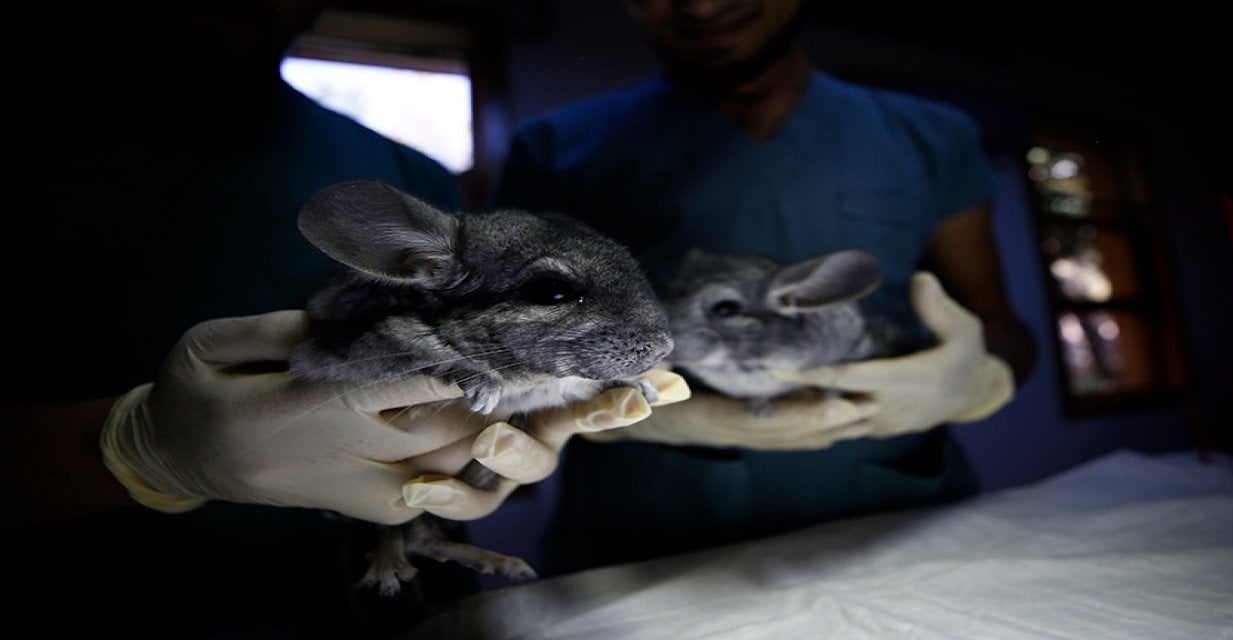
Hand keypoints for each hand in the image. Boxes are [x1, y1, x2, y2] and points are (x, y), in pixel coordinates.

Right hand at [100, 311, 688, 524]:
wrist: (183, 459)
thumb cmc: (202, 393)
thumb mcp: (225, 343)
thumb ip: (302, 328)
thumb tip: (376, 301)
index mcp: (343, 403)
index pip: (448, 377)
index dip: (525, 360)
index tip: (590, 343)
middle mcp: (380, 450)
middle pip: (494, 425)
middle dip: (575, 405)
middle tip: (651, 387)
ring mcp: (388, 482)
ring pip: (492, 468)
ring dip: (561, 439)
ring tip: (627, 409)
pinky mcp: (388, 502)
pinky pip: (463, 497)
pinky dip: (509, 475)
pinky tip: (548, 442)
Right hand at [583, 385, 877, 450]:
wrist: (601, 417)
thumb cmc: (610, 395)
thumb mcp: (624, 383)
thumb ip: (646, 377)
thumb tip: (661, 362)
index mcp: (699, 418)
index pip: (759, 420)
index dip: (800, 414)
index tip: (836, 402)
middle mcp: (717, 431)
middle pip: (781, 433)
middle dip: (826, 421)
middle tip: (869, 406)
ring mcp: (723, 433)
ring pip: (783, 437)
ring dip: (823, 428)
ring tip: (865, 415)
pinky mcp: (728, 428)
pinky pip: (773, 435)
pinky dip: (804, 431)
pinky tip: (832, 427)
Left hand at [770, 271, 1014, 437]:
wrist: (973, 395)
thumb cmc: (966, 355)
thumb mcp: (963, 328)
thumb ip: (938, 306)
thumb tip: (919, 277)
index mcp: (905, 380)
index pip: (847, 378)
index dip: (809, 374)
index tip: (773, 366)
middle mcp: (887, 407)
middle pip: (828, 403)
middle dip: (789, 395)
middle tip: (750, 381)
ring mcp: (880, 423)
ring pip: (830, 421)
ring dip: (799, 410)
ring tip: (757, 396)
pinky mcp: (876, 429)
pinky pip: (840, 427)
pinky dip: (816, 418)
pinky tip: (788, 407)